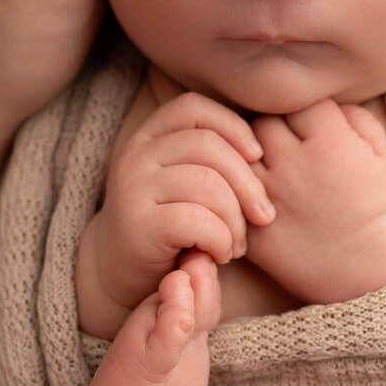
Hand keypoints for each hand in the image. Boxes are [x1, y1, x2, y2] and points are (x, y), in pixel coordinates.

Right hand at [78, 94, 273, 335]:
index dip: (232, 126)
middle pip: (209, 146)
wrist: (123, 277)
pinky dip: (221, 240)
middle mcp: (136, 155)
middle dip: (248, 183)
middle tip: (262, 217)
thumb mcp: (189, 183)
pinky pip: (198, 221)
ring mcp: (132, 187)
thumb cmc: (171, 228)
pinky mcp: (137, 224)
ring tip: (237, 244)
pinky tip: (220, 255)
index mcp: (149, 136)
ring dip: (236, 220)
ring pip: (208, 185)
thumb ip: (212, 160)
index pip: (193, 108)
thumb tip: (260, 151)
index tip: (258, 157)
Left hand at [245, 99, 385, 301]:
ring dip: (254, 161)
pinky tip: (258, 201)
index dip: (308, 115)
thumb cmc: (384, 213)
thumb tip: (328, 105)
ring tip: (275, 175)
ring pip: (242, 157)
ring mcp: (270, 198)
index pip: (300, 103)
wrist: (374, 276)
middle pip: (265, 123)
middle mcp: (295, 165)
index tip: (316, 134)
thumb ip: (357, 120)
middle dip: (278, 133)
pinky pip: (233, 197)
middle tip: (292, 152)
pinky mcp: (255, 230)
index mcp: (331, 142)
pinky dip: (241, 195)